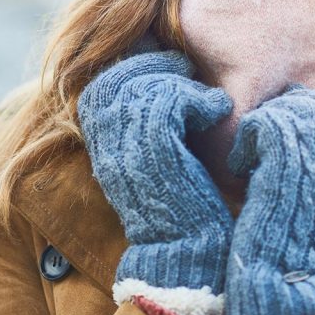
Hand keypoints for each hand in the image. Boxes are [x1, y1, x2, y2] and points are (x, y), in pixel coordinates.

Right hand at [77, 40, 234, 314]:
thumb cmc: (178, 201)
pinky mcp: (155, 153)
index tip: (170, 67)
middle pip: (120, 77)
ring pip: (147, 86)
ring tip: (207, 98)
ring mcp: (125, 148)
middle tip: (186, 68)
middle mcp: (104, 144)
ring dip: (182, 83)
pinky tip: (217, 109)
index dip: (135, 65)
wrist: (186, 250)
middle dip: (155, 64)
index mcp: (97, 142)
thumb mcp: (150, 156)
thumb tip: (155, 73)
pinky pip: (171, 101)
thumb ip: (142, 120)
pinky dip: (199, 98)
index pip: (103, 82)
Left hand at [224, 83, 314, 314]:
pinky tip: (243, 171)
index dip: (300, 117)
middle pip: (303, 98)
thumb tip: (295, 89)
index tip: (287, 149)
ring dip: (260, 134)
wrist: (284, 261)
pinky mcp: (286, 152)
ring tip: (256, 164)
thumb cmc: (297, 216)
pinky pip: (258, 122)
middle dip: (278, 120)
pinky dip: (243, 146)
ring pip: (279, 108)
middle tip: (266, 155)